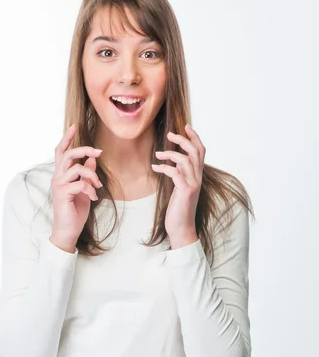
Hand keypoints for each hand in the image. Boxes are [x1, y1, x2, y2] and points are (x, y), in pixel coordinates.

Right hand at [50, 124, 102, 246]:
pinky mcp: (63, 194)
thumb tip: (93, 159)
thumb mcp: (85, 189)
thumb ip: (87, 174)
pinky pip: (80, 184)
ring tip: (98, 186)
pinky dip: (90, 190)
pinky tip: (93, 197)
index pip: (61, 152)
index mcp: (61, 174)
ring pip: (77, 168)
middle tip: (99, 151)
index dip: (67, 138)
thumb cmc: (75, 211)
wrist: (68, 230)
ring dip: (92, 175)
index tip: (75, 126)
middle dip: (84, 149)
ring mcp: (59, 185)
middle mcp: (57, 177)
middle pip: (68, 154)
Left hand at [151, 124, 204, 242]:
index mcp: (198, 176)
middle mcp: (198, 178)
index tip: (185, 127)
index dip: (195, 137)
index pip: (201, 151)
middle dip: (183, 139)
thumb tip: (173, 162)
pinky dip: (164, 167)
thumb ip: (180, 175)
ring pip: (185, 160)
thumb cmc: (179, 209)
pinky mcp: (185, 191)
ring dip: (170, 153)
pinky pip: (175, 173)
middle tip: (169, 134)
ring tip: (157, 155)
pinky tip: (155, 167)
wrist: (182, 229)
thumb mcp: (180, 188)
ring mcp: (193, 184)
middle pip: (195, 151)